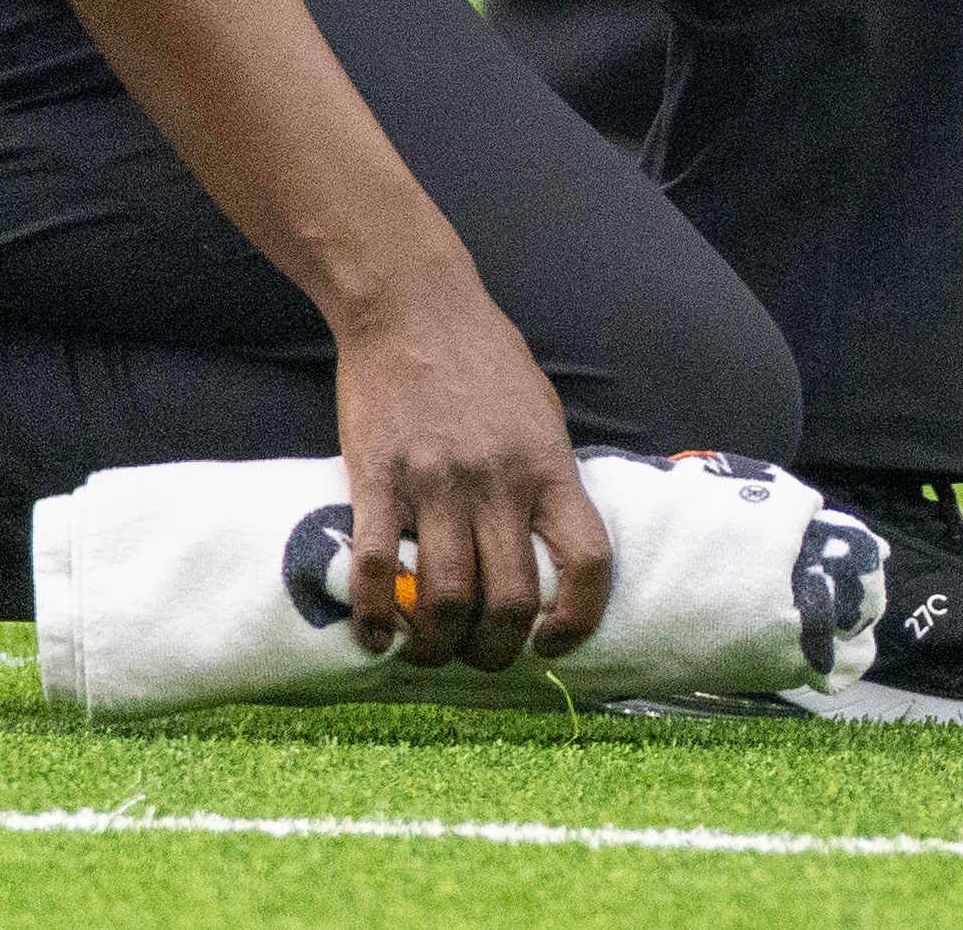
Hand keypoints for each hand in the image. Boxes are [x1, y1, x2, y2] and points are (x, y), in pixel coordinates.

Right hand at [329, 283, 610, 672]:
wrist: (413, 306)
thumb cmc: (484, 359)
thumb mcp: (543, 415)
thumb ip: (549, 478)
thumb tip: (555, 547)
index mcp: (550, 466)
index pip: (588, 561)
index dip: (578, 619)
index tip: (554, 644)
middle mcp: (500, 482)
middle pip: (509, 602)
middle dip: (495, 651)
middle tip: (478, 657)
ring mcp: (437, 483)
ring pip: (445, 600)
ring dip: (435, 647)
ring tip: (427, 652)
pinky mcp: (377, 479)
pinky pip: (374, 569)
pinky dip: (374, 617)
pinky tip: (374, 636)